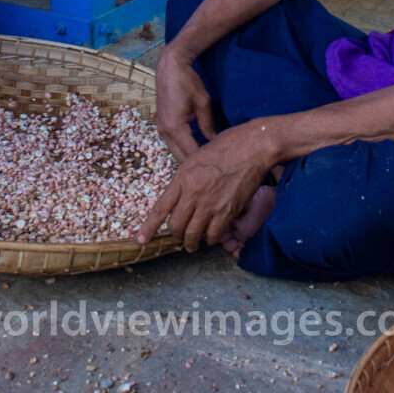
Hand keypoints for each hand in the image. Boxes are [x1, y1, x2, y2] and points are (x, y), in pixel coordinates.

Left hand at [136, 122, 273, 250]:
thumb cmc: (225, 147)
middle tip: (180, 236)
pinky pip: (214, 234)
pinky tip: (211, 237)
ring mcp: (210, 203)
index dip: (149, 227)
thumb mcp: (195, 158)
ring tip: (193, 245)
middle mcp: (193, 193)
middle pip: (176, 226)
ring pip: (193, 234)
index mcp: (182, 178)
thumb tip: (180, 196)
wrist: (252, 147)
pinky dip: (211, 239)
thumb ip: (185, 179)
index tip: (141, 239)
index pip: (161, 208)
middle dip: (176, 235)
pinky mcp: (227, 210)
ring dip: (191, 243)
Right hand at [154, 46, 215, 160]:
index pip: (190, 153)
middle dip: (195, 164)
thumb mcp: (203, 102)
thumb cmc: (187, 82)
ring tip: (206, 162)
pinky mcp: (162, 125)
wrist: (170, 67)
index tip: (217, 167)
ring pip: (175, 152)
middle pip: (180, 157)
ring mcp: (161, 128)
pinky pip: (173, 143)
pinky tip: (197, 150)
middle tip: (213, 169)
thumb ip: (207, 124)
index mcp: (174, 127)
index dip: (203, 161)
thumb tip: (214, 141)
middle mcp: (164, 131)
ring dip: (188, 157)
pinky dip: (184, 148)